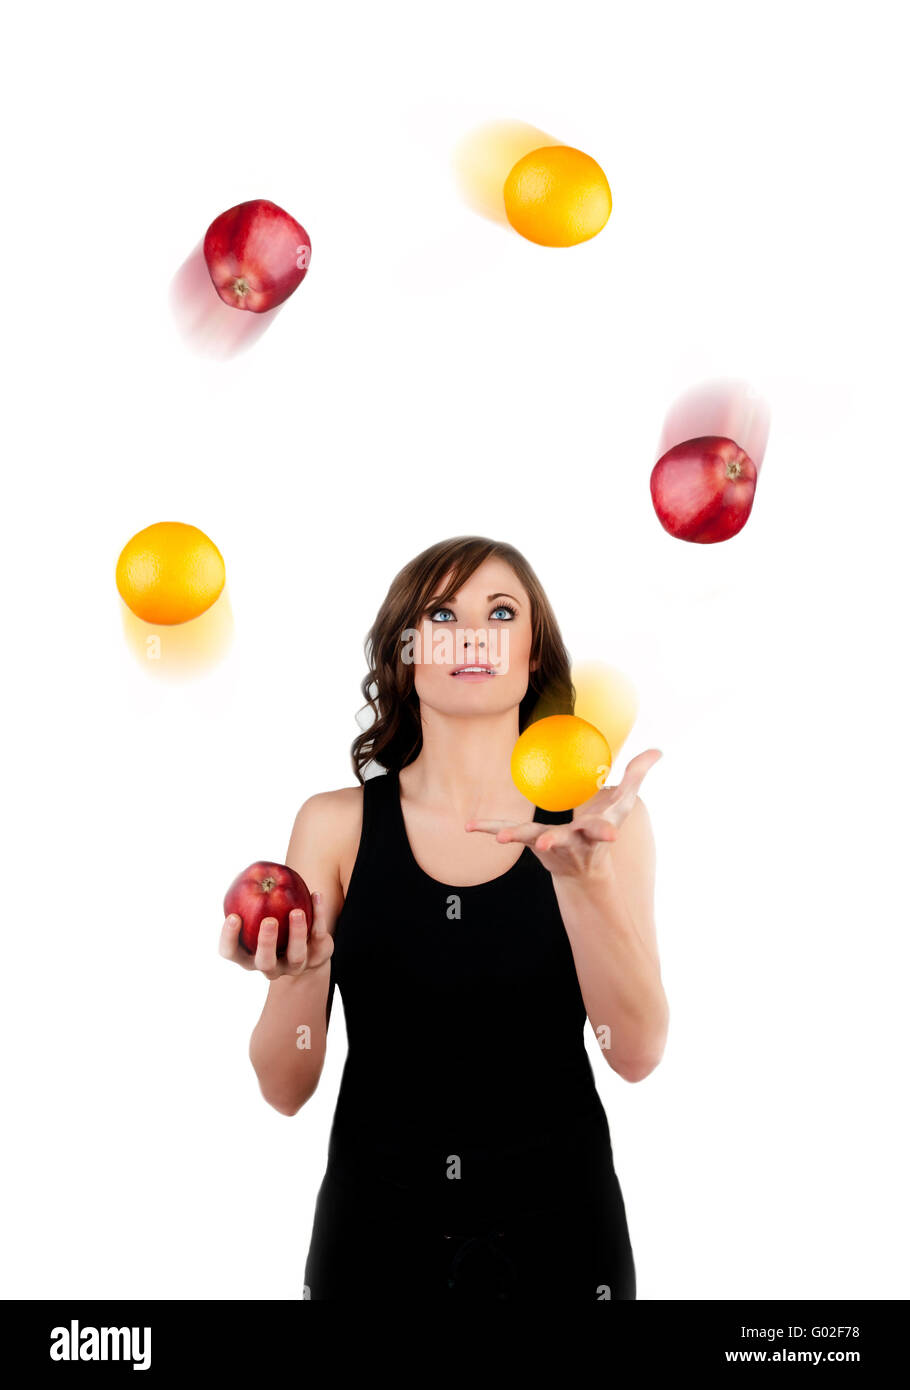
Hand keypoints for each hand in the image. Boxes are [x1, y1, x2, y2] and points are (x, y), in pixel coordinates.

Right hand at [218, 893, 333, 978]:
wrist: (307, 948)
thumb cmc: (273, 925)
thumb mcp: (257, 914)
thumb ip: (251, 900)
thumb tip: (246, 873)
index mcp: (248, 956)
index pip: (231, 952)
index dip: (229, 938)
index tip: (234, 917)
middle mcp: (270, 966)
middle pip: (265, 961)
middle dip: (266, 943)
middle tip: (269, 921)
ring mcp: (295, 965)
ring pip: (296, 956)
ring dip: (297, 933)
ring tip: (296, 912)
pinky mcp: (317, 955)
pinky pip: (319, 936)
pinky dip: (318, 915)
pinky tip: (316, 895)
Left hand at [466, 748, 662, 879]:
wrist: (585, 869)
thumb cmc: (605, 827)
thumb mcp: (625, 803)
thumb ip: (638, 774)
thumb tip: (659, 750)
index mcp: (596, 832)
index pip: (602, 832)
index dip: (604, 831)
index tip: (610, 834)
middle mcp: (573, 842)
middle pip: (563, 841)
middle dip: (555, 843)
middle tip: (544, 845)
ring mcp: (551, 844)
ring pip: (531, 839)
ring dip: (515, 836)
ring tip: (497, 836)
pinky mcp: (532, 842)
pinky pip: (508, 832)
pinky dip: (490, 828)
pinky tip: (469, 826)